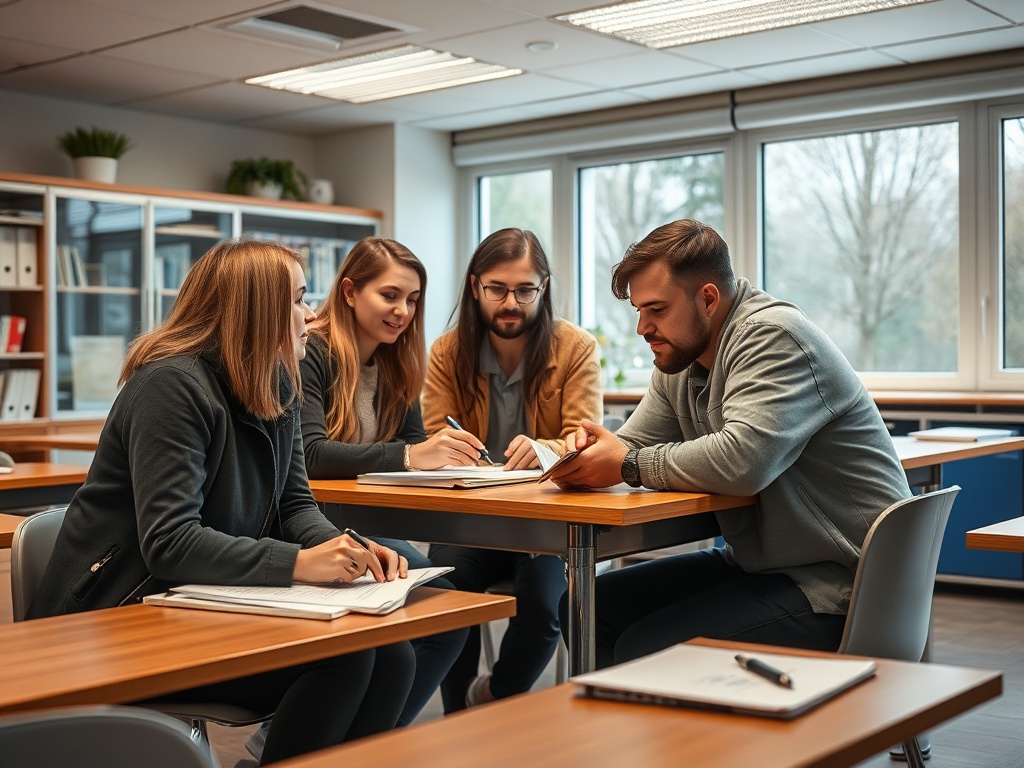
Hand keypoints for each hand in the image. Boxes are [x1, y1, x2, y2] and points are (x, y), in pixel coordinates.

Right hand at [292, 533, 407, 582]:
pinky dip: (345, 579)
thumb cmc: (318, 558)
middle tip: (380, 579)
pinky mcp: (337, 566)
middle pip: (368, 558)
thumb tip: (368, 563)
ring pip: (360, 569)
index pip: (367, 550)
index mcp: (346, 539)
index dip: (375, 562)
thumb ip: (352, 551)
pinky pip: (349, 577)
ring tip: (342, 573)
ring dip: (354, 575)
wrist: (301, 562)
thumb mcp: (336, 548)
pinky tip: (335, 576)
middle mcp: (345, 545)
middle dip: (376, 570)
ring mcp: (342, 555)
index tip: (380, 572)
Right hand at [408, 428, 483, 468]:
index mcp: (447, 431)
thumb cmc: (431, 449)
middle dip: (475, 451)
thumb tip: (473, 447)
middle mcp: (445, 438)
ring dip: (471, 459)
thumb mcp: (442, 440)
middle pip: (466, 444)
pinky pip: (458, 461)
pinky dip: (465, 464)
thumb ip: (456, 441)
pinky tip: (467, 465)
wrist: (416, 456)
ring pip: (463, 454)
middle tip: (478, 456)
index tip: (481, 447)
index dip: (476, 441)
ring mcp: (444, 447)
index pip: (466, 435)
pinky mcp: (442, 456)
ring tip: (474, 462)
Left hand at [504, 434, 539, 469]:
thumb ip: (512, 449)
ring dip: (520, 464)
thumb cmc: (527, 451)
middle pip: (523, 450)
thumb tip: (506, 454)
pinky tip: (523, 470)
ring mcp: (539, 450)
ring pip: (529, 456)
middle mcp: (532, 443)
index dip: (513, 446)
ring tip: (514, 470)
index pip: (520, 439)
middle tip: (508, 467)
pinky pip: (535, 462)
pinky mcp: (543, 458)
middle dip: (514, 460)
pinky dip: (528, 467)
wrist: (542, 453)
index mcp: (525, 440)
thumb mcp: (519, 447)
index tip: (507, 454)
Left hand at [548, 418, 628, 488]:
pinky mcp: (596, 484)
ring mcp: (591, 478)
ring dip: (565, 481)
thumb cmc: (617, 450)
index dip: (557, 468)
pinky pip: (581, 485)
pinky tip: (571, 483)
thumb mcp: (605, 435)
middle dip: (558, 476)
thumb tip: (582, 421)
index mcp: (586, 457)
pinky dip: (574, 484)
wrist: (630, 465)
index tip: (551, 470)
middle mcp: (586, 469)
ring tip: (558, 480)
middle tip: (551, 476)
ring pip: (573, 481)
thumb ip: (592, 427)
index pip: (566, 465)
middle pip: (567, 475)